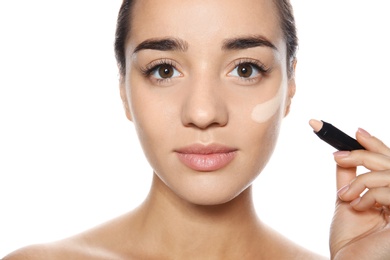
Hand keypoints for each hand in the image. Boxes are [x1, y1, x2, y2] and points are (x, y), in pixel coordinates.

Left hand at [330, 128, 389, 258]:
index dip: (375, 144)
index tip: (356, 132)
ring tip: (344, 196)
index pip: (389, 162)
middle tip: (338, 156)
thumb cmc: (349, 237)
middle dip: (363, 154)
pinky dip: (370, 195)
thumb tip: (344, 155)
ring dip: (361, 180)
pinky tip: (357, 206)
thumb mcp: (347, 200)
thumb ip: (349, 177)